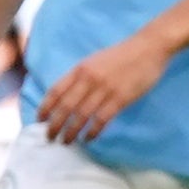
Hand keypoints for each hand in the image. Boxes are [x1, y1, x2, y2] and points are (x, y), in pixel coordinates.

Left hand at [39, 28, 172, 144]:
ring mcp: (105, 89)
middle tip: (50, 137)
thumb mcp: (95, 61)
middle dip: (55, 125)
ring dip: (71, 132)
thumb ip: (81, 76)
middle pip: (65, 106)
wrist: (148, 47)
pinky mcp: (120, 98)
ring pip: (81, 116)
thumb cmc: (122, 55)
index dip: (45, 107)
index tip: (40, 120)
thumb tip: (67, 96)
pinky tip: (89, 137)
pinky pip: (101, 119)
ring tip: (67, 141)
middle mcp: (89, 79)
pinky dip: (93, 131)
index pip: (56, 90)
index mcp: (81, 69)